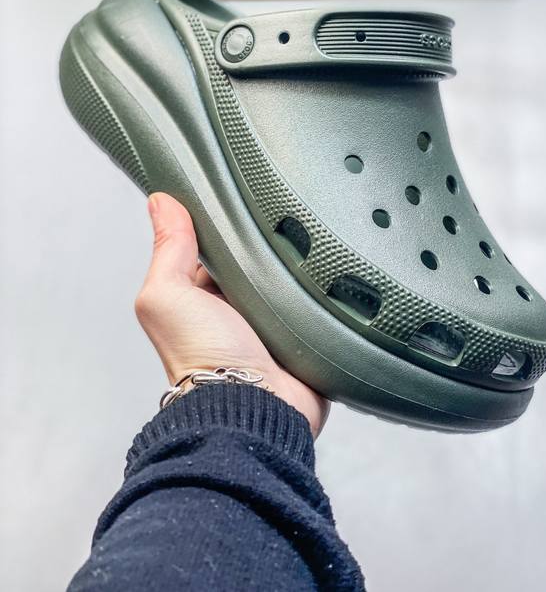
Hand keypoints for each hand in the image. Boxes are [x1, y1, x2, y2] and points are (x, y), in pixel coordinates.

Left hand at [135, 193, 328, 437]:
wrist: (255, 407)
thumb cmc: (204, 359)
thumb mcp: (169, 296)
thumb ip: (168, 249)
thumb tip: (160, 201)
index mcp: (202, 297)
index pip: (216, 247)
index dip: (225, 224)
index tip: (239, 193)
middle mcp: (237, 310)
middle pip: (257, 261)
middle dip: (268, 242)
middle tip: (284, 213)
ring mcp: (274, 323)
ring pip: (290, 279)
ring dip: (298, 266)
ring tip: (312, 238)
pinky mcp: (306, 336)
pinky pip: (318, 302)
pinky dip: (323, 290)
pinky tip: (330, 270)